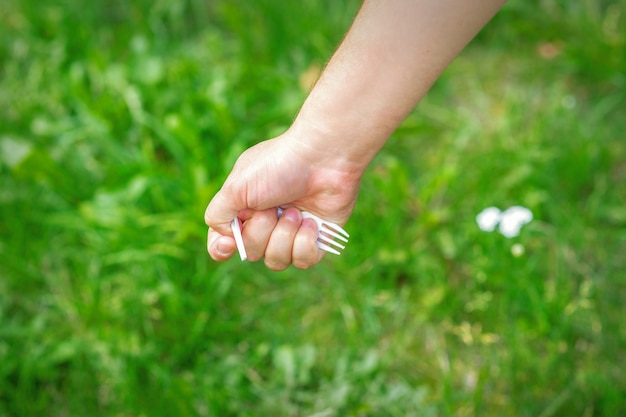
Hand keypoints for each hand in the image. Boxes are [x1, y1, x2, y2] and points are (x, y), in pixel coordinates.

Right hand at [204, 129, 362, 269]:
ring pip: (276, 262)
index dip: (222, 249)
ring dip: (284, 235)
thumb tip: (224, 237)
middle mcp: (267, 224)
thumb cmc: (278, 166)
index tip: (230, 242)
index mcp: (244, 209)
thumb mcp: (236, 187)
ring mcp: (292, 233)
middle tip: (273, 206)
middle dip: (261, 231)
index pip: (224, 243)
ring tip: (295, 211)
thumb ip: (218, 215)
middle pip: (252, 254)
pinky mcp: (318, 239)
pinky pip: (303, 262)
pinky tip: (311, 222)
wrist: (323, 156)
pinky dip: (305, 243)